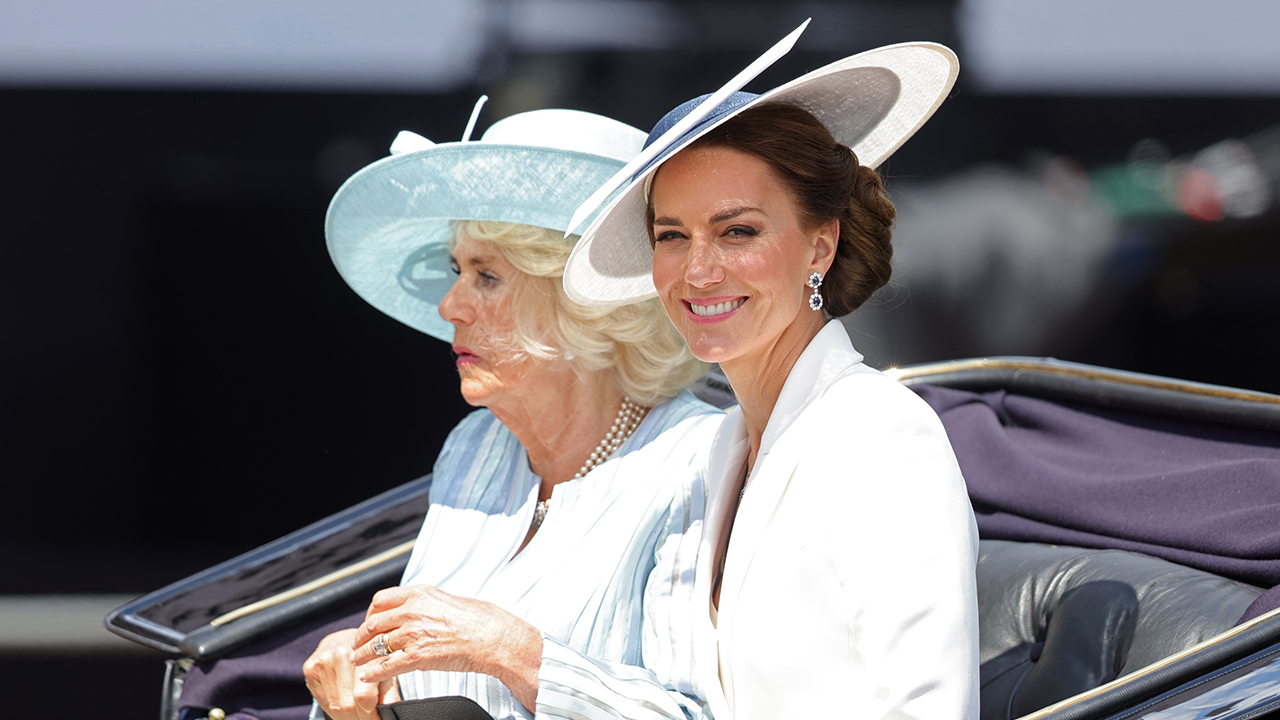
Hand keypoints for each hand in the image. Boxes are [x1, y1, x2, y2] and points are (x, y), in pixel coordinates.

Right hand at [304, 627, 400, 719]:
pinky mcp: (310, 668)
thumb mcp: (385, 671)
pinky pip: (322, 700)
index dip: (370, 715)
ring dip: (346, 717)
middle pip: (348, 703)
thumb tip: (391, 713)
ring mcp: (323, 661)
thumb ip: (389, 692)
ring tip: (357, 716)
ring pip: (334, 705)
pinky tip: (343, 707)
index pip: (363, 696)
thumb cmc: (369, 657)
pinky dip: (333, 709)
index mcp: (365, 654)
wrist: (345, 639)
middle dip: (359, 719)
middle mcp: (341, 654)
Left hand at [350, 585, 542, 709]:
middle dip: (362, 636)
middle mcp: (412, 611)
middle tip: (358, 644)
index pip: (381, 600)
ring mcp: (413, 633)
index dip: (370, 614)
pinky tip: (368, 676)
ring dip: (363, 654)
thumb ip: (427, 603)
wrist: (493, 637)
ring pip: (376, 644)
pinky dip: (373, 672)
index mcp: (419, 594)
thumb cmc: (479, 619)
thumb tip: (417, 609)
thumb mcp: (448, 599)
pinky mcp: (417, 656)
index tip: (369, 622)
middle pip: (374, 623)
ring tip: (358, 660)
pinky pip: (386, 665)